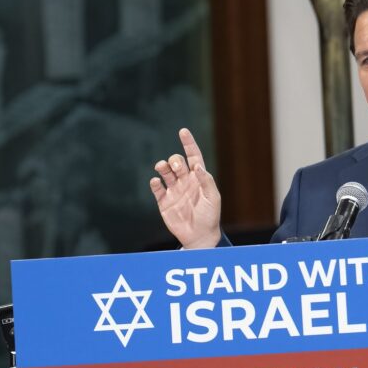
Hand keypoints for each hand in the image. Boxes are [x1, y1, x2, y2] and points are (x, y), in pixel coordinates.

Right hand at [150, 129, 221, 248]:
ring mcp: (174, 190)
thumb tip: (197, 166)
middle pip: (177, 162)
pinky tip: (156, 181)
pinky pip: (156, 188)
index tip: (183, 131)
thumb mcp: (213, 198)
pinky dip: (155, 182)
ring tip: (162, 168)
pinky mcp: (164, 201)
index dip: (188, 143)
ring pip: (164, 171)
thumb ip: (206, 181)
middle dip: (175, 160)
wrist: (199, 236)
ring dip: (162, 166)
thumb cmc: (210, 216)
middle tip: (178, 168)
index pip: (193, 156)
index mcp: (198, 178)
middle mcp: (185, 181)